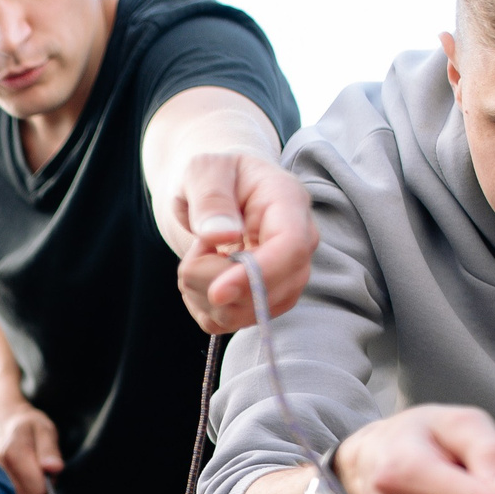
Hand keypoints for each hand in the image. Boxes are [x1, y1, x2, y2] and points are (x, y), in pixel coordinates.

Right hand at [0, 395, 62, 493]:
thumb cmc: (26, 426)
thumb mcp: (44, 429)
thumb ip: (50, 450)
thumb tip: (54, 468)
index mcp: (13, 452)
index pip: (38, 489)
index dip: (49, 483)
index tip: (49, 469)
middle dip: (41, 490)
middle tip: (41, 470)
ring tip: (30, 473)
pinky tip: (21, 480)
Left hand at [173, 152, 318, 333]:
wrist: (216, 189)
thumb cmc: (214, 175)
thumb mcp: (204, 171)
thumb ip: (211, 198)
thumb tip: (224, 235)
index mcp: (288, 203)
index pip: (292, 248)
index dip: (257, 276)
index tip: (216, 291)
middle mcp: (298, 243)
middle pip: (271, 291)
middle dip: (217, 284)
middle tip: (196, 249)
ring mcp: (285, 275)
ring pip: (248, 313)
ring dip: (204, 294)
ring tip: (200, 256)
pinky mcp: (265, 298)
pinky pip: (229, 322)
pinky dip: (203, 306)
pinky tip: (202, 276)